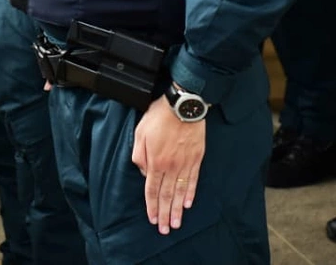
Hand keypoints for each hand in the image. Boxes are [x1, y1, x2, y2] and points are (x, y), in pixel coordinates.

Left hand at [131, 94, 205, 234]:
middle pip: (166, 195)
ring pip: (180, 191)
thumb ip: (139, 156)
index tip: (152, 219)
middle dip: (164, 214)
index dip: (151, 207)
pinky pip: (193, 180)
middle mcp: (171, 167)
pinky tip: (187, 203)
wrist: (183, 105)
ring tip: (176, 223)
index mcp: (155, 162)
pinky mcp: (196, 158)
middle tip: (165, 230)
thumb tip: (143, 173)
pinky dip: (190, 193)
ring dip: (177, 209)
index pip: (152, 190)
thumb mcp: (139, 133)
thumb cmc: (159, 117)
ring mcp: (185, 163)